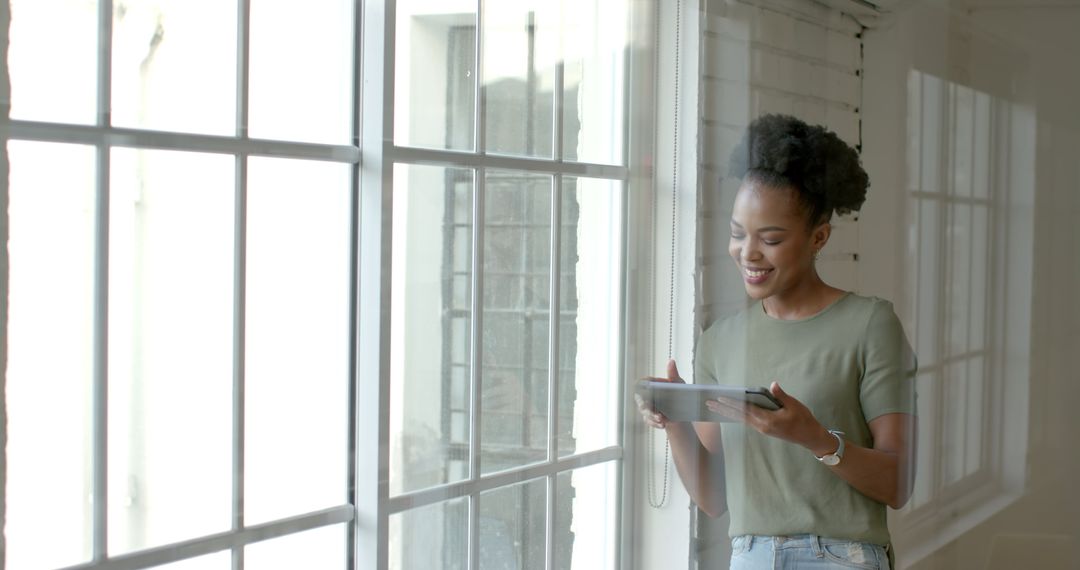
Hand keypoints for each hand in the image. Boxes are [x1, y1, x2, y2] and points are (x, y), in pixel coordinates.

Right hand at [634, 359, 684, 428]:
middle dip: (644, 404)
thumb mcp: (678, 383)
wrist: (682, 412)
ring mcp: (647, 408)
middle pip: (640, 399)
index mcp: (652, 386)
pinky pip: (649, 421)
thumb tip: (671, 360)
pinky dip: (656, 423)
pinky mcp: (650, 418)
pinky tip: (663, 424)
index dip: (639, 385)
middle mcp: (647, 396)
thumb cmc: (678, 394)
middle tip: (649, 407)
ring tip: (661, 418)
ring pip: (644, 412)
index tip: (641, 387)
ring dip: (652, 415)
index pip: (640, 383)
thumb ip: (673, 373)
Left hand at [706, 381, 832, 452]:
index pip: (747, 409)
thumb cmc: (803, 420)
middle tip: (709, 403)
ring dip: (728, 413)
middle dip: (724, 409)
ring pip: (742, 419)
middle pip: (740, 416)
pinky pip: (747, 421)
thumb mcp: (794, 405)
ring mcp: (762, 429)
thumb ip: (781, 396)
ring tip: (715, 407)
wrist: (810, 437)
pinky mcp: (764, 429)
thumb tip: (772, 384)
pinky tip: (731, 412)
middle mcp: (762, 426)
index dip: (733, 403)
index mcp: (769, 420)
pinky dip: (737, 416)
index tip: (721, 398)